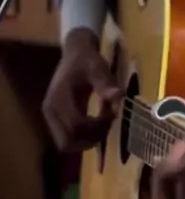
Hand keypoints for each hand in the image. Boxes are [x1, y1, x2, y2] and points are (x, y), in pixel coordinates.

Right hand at [42, 29, 122, 151]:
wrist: (75, 54)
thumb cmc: (87, 60)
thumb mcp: (98, 67)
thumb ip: (106, 83)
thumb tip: (119, 96)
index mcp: (59, 98)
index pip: (76, 126)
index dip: (97, 126)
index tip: (113, 113)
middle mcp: (51, 111)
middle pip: (68, 142)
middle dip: (91, 138)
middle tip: (109, 123)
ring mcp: (51, 117)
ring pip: (67, 144)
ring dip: (88, 140)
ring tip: (105, 123)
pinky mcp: (56, 120)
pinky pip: (68, 139)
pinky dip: (84, 137)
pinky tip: (99, 123)